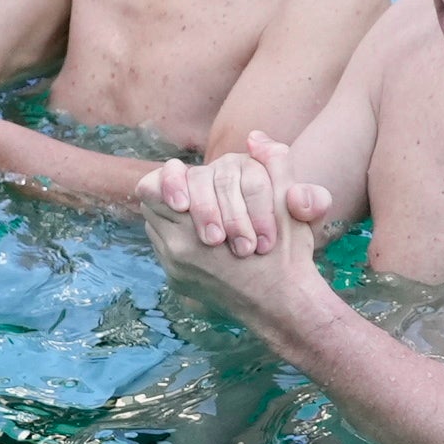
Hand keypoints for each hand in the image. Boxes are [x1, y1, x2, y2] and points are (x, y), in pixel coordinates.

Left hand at [141, 130, 339, 320]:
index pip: (154, 188)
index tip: (191, 188)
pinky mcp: (176, 280)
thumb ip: (275, 162)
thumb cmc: (288, 253)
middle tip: (195, 196)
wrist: (283, 306)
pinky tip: (201, 233)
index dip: (170, 179)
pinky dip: (177, 234)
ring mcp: (175, 267)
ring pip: (155, 224)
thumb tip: (254, 137)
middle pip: (152, 205)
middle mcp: (178, 251)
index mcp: (198, 229)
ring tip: (199, 212)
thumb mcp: (290, 202)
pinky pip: (162, 245)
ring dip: (174, 214)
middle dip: (174, 194)